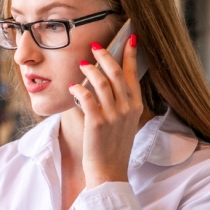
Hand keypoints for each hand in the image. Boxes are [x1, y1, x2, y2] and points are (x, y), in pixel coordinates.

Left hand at [69, 34, 143, 188]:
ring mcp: (113, 115)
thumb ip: (120, 104)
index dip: (131, 54)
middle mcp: (127, 108)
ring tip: (83, 63)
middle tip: (96, 46)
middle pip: (117, 73)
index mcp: (136, 106)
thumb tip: (107, 84)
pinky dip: (79, 89)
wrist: (109, 172)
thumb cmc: (113, 148)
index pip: (134, 74)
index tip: (130, 38)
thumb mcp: (124, 123)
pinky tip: (73, 86)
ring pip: (102, 83)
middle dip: (107, 55)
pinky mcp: (97, 123)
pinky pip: (87, 98)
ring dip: (91, 70)